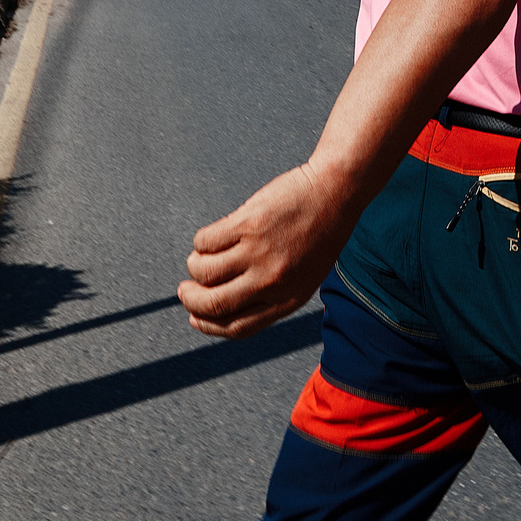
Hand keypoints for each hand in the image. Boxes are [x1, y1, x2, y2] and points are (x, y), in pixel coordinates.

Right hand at [180, 162, 353, 338]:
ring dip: (194, 268)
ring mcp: (259, 252)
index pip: (236, 328)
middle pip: (214, 305)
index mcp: (288, 300)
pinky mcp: (248, 224)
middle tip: (185, 290)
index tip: (194, 317)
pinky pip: (207, 241)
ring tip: (200, 259)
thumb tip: (224, 308)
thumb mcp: (305, 277)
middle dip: (190, 300)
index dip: (208, 326)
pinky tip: (210, 238)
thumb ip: (272, 295)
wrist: (335, 192)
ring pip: (204, 271)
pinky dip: (201, 242)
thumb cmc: (319, 234)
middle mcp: (272, 281)